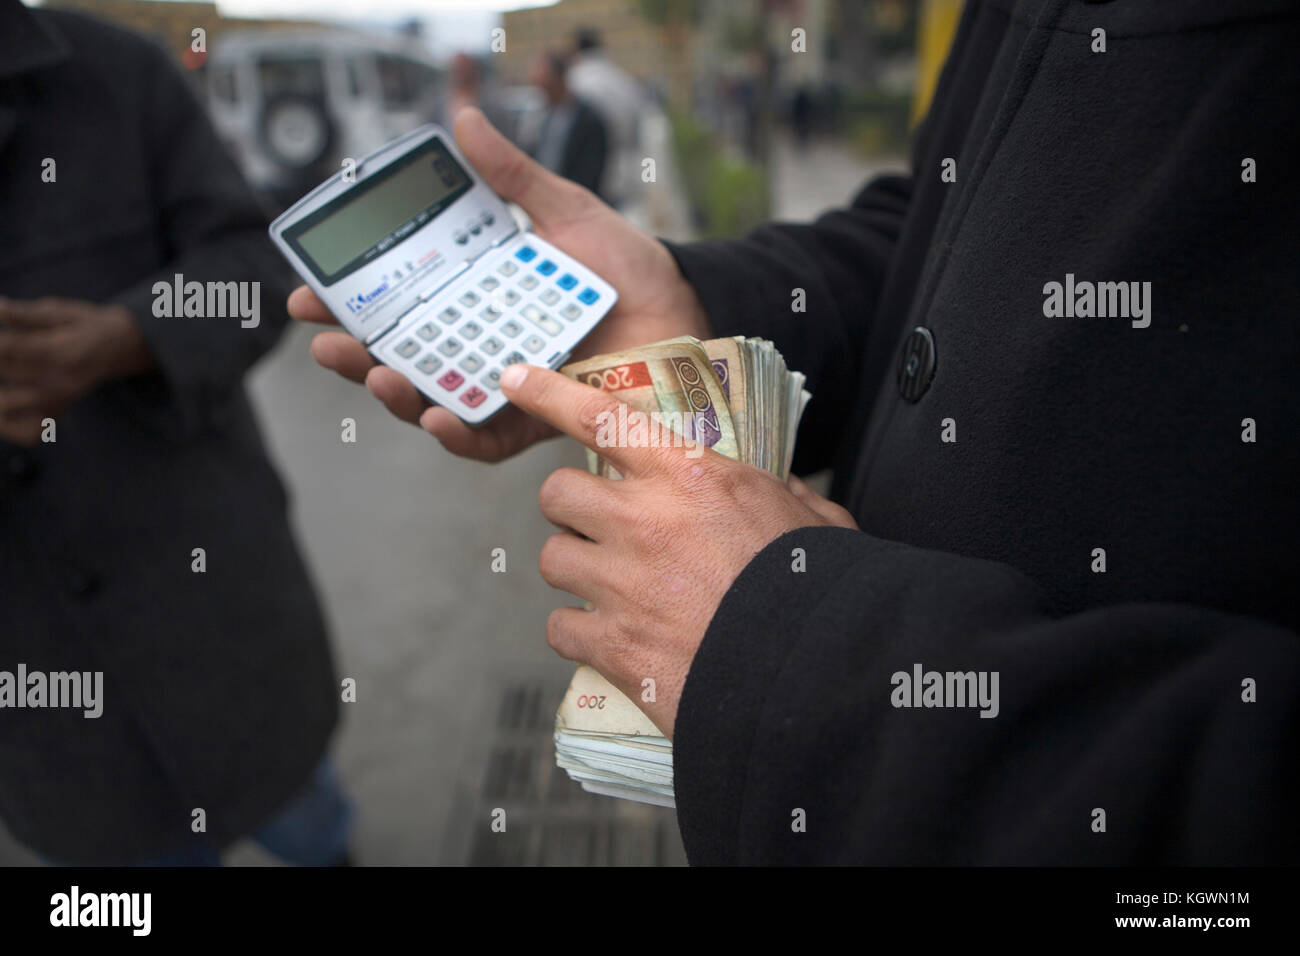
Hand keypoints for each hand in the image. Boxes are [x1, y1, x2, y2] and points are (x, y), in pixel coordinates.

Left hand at [0, 297, 152, 444]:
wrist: (125, 347)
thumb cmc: (89, 325)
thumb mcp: (60, 312)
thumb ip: (23, 314)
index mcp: (60, 352)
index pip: (6, 347)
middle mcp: (59, 382)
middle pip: (1, 371)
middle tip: (3, 349)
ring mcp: (57, 400)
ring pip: (4, 406)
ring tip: (4, 371)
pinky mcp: (56, 411)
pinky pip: (27, 433)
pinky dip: (8, 425)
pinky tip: (6, 404)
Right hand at [288, 106, 710, 461]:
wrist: (683, 310)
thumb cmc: (627, 266)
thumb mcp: (564, 211)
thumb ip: (512, 176)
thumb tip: (464, 120)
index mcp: (474, 294)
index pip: (399, 301)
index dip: (352, 301)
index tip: (311, 291)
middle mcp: (480, 342)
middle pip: (400, 355)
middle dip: (354, 352)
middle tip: (326, 340)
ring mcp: (503, 384)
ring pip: (430, 400)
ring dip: (394, 393)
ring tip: (376, 373)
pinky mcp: (534, 420)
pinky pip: (486, 438)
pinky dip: (457, 432)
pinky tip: (437, 415)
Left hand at [501, 364, 857, 738]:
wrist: (814, 672)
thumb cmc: (819, 591)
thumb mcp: (813, 518)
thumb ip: (782, 492)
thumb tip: (779, 486)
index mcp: (689, 476)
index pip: (600, 415)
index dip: (548, 393)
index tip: (514, 378)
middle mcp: (643, 521)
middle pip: (557, 493)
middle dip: (572, 509)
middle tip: (602, 527)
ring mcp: (621, 585)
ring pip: (552, 559)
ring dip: (577, 571)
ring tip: (615, 588)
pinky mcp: (613, 646)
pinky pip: (561, 628)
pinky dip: (581, 635)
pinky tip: (614, 640)